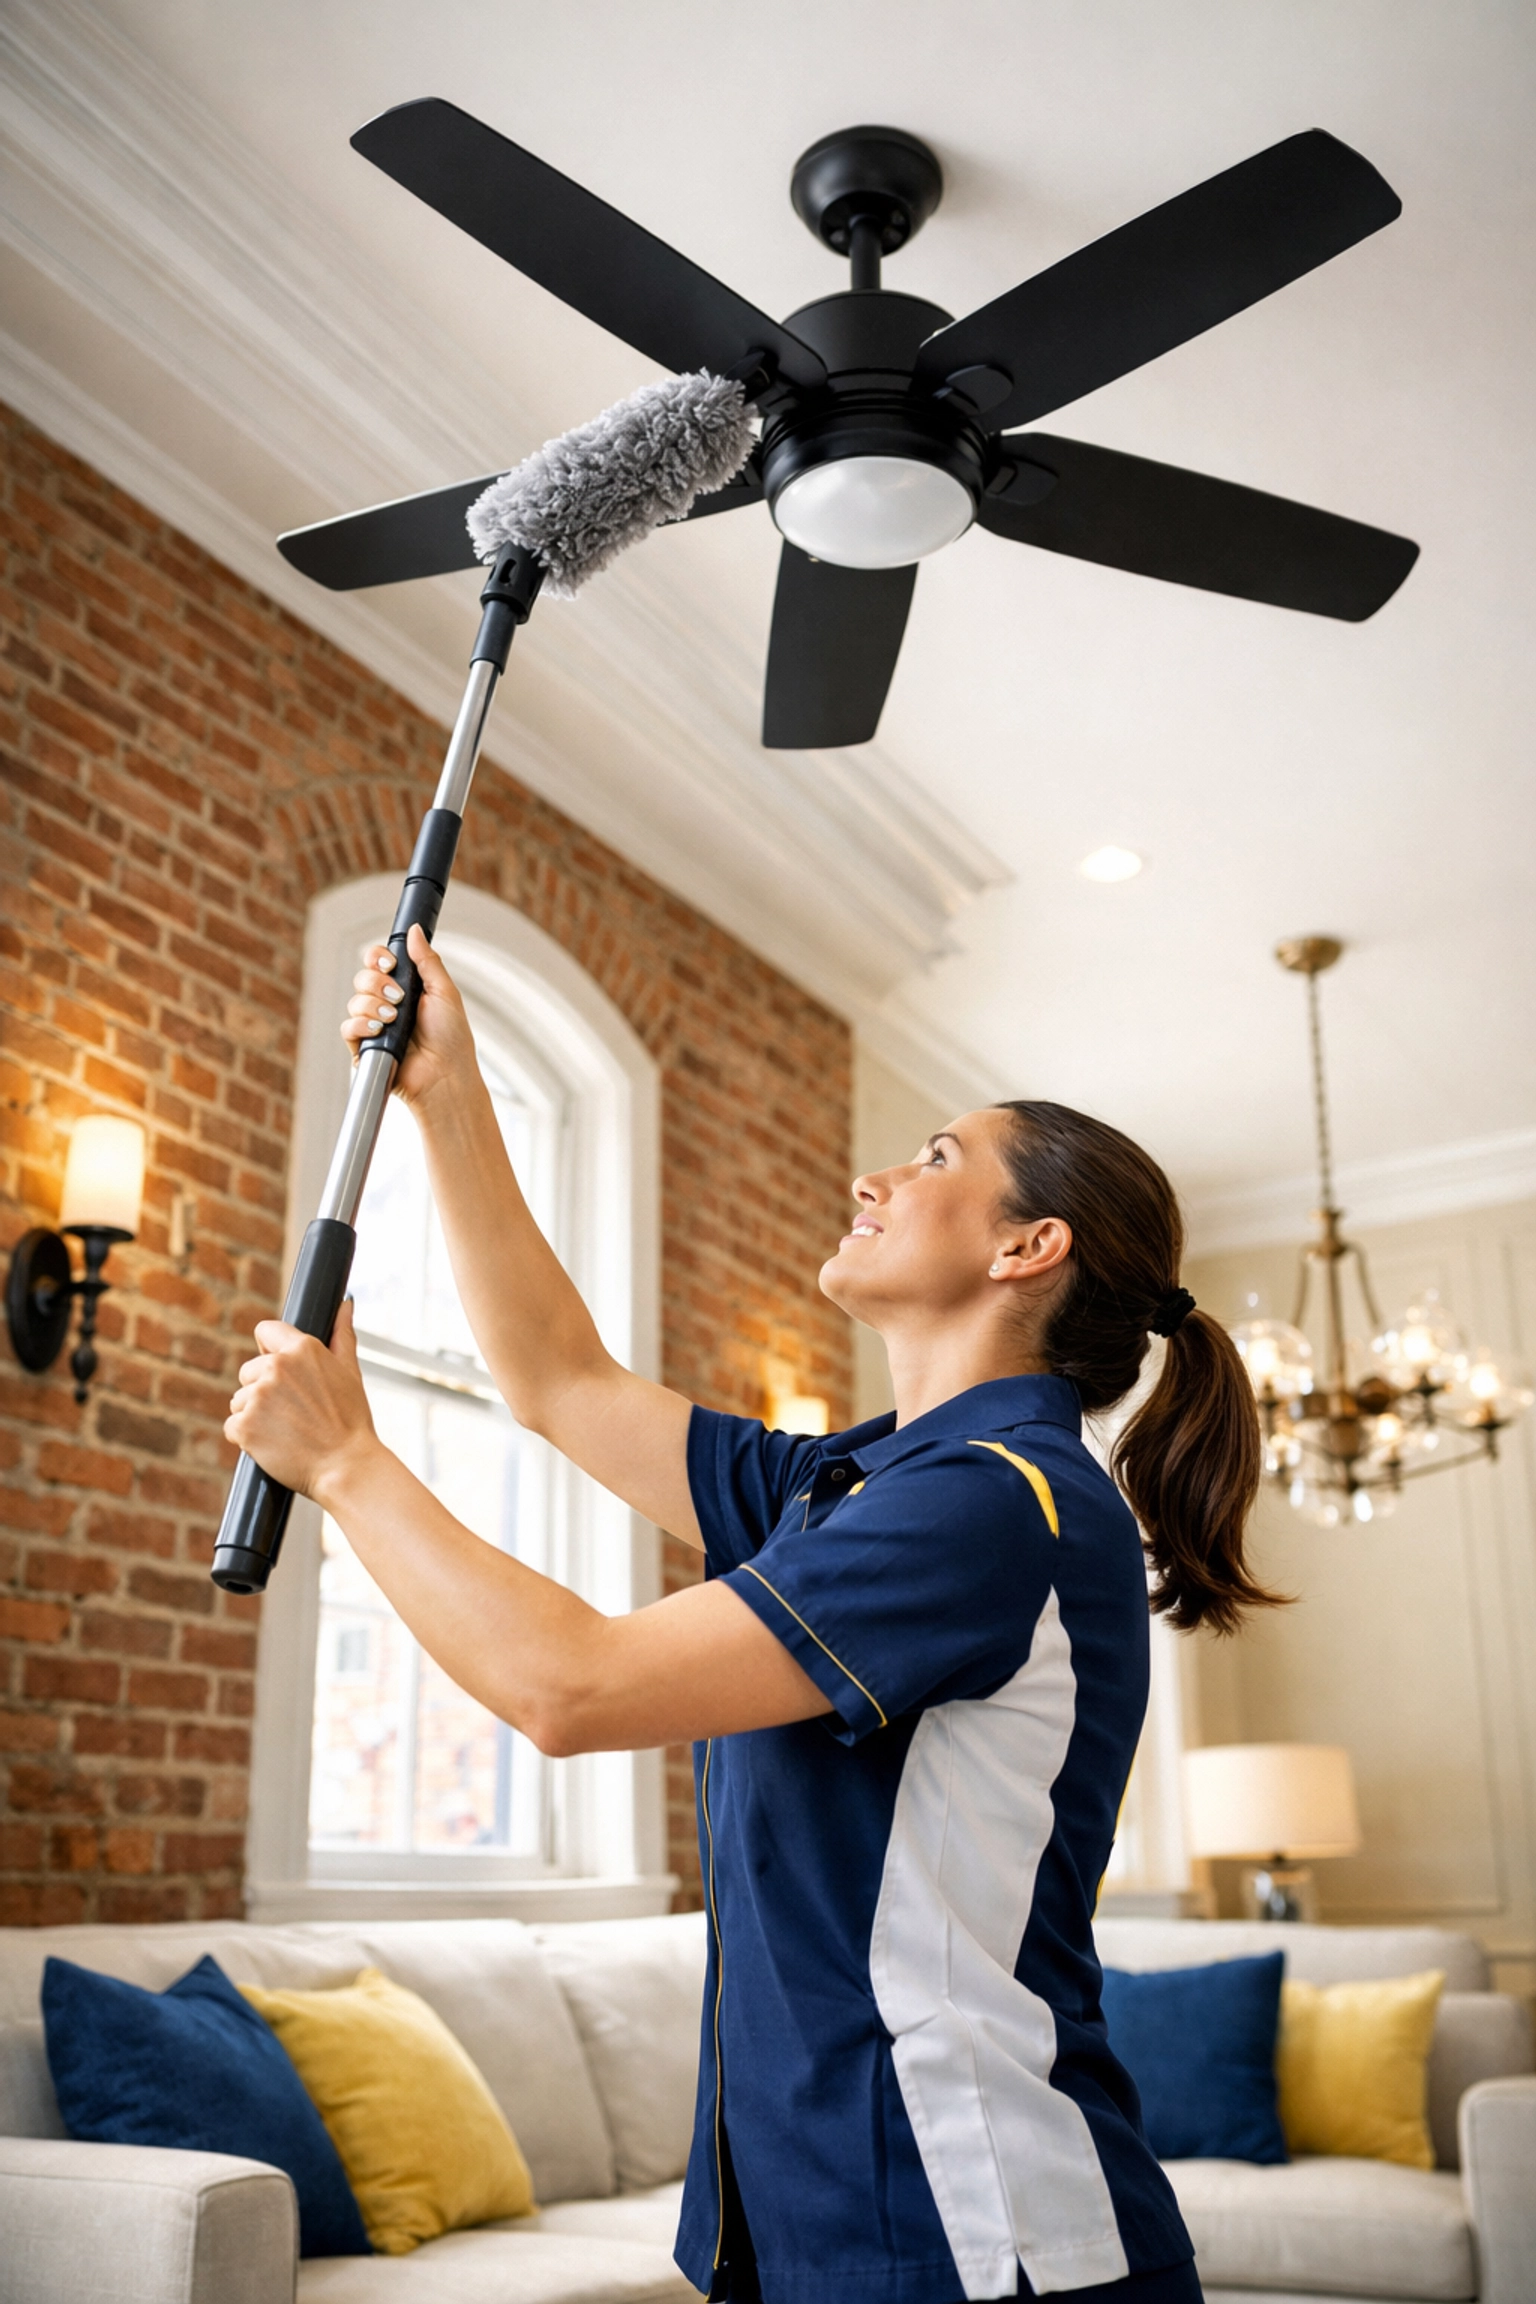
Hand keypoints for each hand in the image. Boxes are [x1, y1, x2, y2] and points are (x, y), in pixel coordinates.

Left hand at [225, 1299, 378, 1505]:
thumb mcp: (350, 1372)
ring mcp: (257, 1397)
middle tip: (293, 1413)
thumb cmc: (351, 1422)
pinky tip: (273, 1444)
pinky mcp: (243, 1425)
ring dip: (255, 1415)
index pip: (265, 1331)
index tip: (283, 1373)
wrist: (346, 1467)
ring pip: (239, 1400)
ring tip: (287, 1431)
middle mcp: (276, 1368)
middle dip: (263, 1390)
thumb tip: (345, 1302)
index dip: (270, 1351)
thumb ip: (342, 1334)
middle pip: (248, 1371)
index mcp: (302, 1349)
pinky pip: (233, 1426)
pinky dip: (247, 1438)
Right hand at [341, 922, 477, 1110]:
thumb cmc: (452, 1039)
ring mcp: (374, 1026)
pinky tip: (379, 1030)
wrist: (446, 1074)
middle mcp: (386, 1005)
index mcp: (405, 989)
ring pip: (354, 1001)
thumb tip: (414, 931)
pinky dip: (361, 1025)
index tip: (389, 962)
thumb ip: (427, 960)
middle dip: (377, 982)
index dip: (377, 957)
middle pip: (363, 978)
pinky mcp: (365, 1048)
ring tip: (393, 1019)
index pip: (377, 962)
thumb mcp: (444, 992)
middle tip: (398, 996)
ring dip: (373, 1006)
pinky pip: (348, 1027)